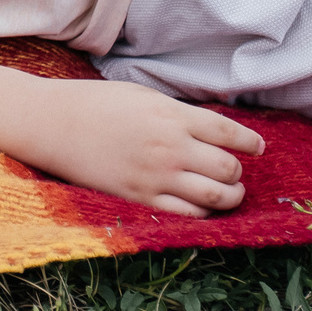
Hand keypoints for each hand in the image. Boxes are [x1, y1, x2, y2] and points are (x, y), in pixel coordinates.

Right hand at [17, 79, 263, 215]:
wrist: (53, 124)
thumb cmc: (95, 103)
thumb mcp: (143, 95)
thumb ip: (178, 113)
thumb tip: (210, 129)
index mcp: (172, 115)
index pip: (229, 132)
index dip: (250, 142)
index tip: (258, 147)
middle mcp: (170, 147)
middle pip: (227, 168)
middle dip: (238, 172)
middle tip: (235, 171)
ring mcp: (156, 176)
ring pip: (216, 196)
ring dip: (231, 197)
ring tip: (230, 194)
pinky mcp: (140, 198)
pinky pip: (187, 215)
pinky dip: (203, 214)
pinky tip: (203, 207)